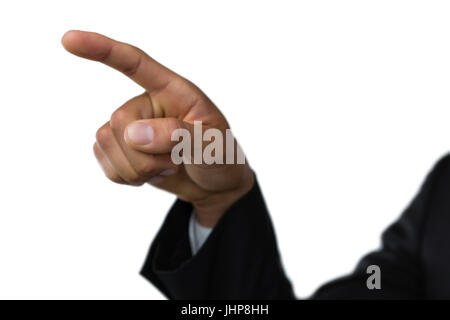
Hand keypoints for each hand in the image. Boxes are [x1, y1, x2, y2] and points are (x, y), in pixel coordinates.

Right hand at [62, 31, 253, 226]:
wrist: (215, 185)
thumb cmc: (220, 157)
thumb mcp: (213, 144)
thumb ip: (178, 135)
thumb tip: (132, 133)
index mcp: (172, 91)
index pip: (134, 63)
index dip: (102, 50)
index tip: (70, 40)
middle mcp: (146, 105)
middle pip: (117, 121)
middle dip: (146, 155)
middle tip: (176, 161)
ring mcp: (132, 128)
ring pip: (106, 145)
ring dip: (139, 169)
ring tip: (167, 166)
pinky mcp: (123, 151)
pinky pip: (107, 165)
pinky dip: (129, 179)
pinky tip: (153, 174)